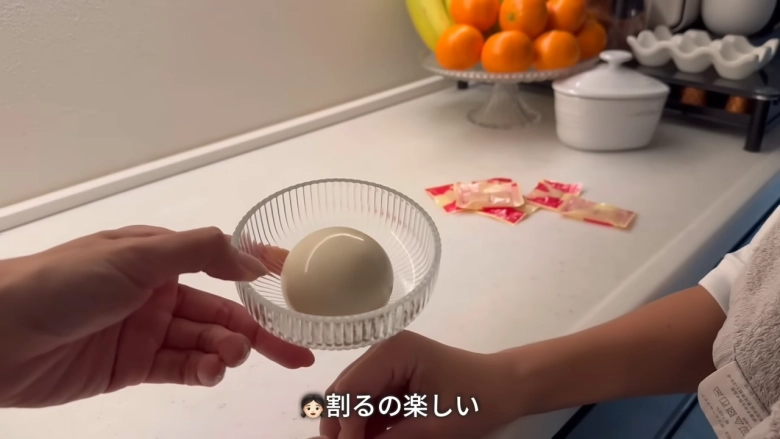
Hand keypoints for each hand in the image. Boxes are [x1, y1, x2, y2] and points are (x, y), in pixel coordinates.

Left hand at [0, 226, 313, 406]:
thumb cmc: (65, 282)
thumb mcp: (138, 254)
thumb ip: (201, 252)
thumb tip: (254, 262)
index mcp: (159, 257)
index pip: (221, 261)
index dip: (259, 271)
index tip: (296, 282)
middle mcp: (158, 292)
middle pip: (222, 311)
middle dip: (257, 330)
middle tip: (293, 351)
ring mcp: (147, 331)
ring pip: (205, 342)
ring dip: (227, 351)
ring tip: (233, 358)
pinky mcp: (134, 366)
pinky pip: (181, 368)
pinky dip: (203, 371)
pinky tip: (212, 372)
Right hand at [319, 331, 517, 438]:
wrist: (505, 388)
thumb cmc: (476, 402)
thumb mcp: (431, 428)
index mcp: (394, 351)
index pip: (351, 389)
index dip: (344, 425)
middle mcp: (385, 349)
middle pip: (346, 389)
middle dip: (344, 424)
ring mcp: (389, 360)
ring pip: (354, 396)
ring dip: (355, 424)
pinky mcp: (395, 373)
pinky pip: (370, 398)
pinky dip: (368, 421)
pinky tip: (375, 438)